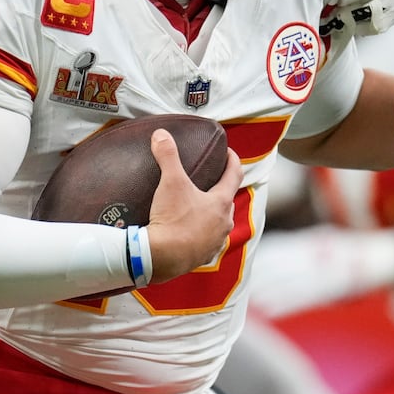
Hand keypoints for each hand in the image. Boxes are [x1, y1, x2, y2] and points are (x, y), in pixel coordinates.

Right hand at [143, 130, 243, 282]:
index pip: (234, 175)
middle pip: (226, 201)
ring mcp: (214, 243)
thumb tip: (161, 135)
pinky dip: (199, 234)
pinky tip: (187, 232)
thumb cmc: (172, 219)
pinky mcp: (202, 257)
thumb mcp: (170, 182)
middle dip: (220, 189)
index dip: (232, 160)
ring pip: (218, 224)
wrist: (160, 258)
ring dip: (210, 215)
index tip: (228, 153)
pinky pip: (205, 242)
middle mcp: (224, 224)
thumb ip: (168, 156)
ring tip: (196, 207)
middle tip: (208, 180)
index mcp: (221, 203)